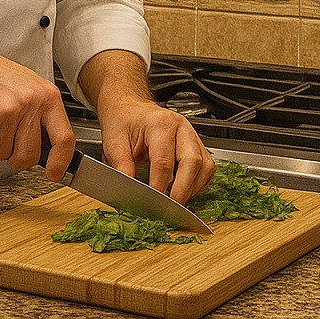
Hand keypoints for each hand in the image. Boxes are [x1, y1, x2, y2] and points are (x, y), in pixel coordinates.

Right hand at [0, 37, 75, 180]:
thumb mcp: (30, 88)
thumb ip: (42, 115)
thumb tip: (51, 150)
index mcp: (48, 96)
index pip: (65, 137)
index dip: (61, 161)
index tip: (55, 173)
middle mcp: (32, 103)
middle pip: (30, 156)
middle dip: (16, 157)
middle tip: (7, 138)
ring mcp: (10, 111)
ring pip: (5, 155)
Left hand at [97, 94, 214, 204]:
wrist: (130, 108)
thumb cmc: (123, 121)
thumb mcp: (113, 142)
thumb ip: (121, 167)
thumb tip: (130, 192)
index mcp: (160, 124)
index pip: (164, 162)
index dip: (159, 188)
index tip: (151, 206)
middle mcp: (181, 127)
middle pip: (192, 162)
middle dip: (182, 191)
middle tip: (168, 211)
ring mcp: (192, 135)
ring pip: (205, 166)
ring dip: (193, 189)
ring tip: (175, 203)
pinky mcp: (197, 144)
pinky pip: (206, 168)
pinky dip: (198, 184)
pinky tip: (183, 191)